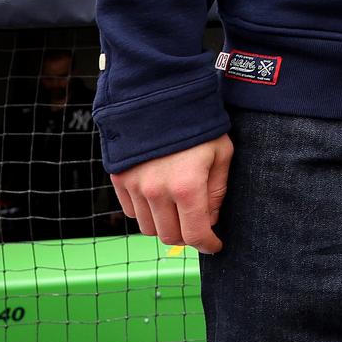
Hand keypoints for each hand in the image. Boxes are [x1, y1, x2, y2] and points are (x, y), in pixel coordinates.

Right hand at [111, 134, 233, 253]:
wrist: (159, 96)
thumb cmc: (198, 124)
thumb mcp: (222, 153)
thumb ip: (218, 190)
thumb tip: (211, 219)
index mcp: (187, 186)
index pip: (195, 234)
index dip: (207, 244)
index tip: (215, 245)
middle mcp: (157, 191)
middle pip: (170, 236)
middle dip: (188, 235)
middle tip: (200, 224)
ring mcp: (135, 187)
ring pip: (149, 228)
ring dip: (166, 225)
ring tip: (180, 208)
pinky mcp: (119, 180)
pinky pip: (131, 212)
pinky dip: (147, 213)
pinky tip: (160, 198)